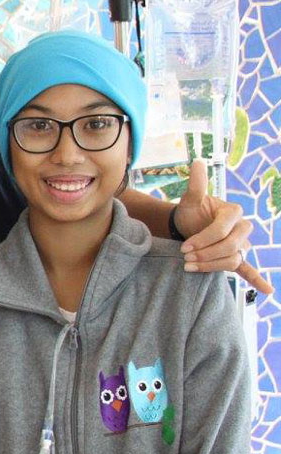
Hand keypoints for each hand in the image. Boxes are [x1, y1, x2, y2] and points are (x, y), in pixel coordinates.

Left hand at [174, 160, 272, 293]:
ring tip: (191, 267)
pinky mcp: (237, 257)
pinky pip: (249, 269)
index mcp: (232, 212)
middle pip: (230, 246)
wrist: (188, 225)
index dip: (203, 239)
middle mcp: (242, 228)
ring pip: (234, 259)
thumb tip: (197, 162)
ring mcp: (241, 243)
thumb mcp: (190, 199)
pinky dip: (257, 280)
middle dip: (206, 254)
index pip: (222, 230)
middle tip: (185, 259)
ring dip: (212, 265)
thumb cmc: (190, 212)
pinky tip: (267, 291)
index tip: (184, 247)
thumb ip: (196, 184)